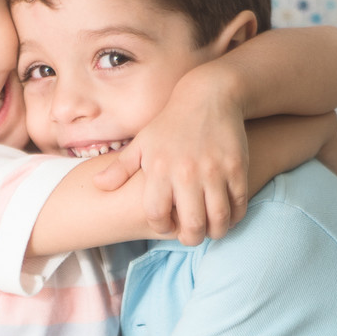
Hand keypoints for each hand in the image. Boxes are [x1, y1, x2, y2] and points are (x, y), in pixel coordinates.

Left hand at [94, 82, 248, 245]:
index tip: (166, 226)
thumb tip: (98, 186)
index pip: (157, 215)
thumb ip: (120, 168)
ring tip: (211, 230)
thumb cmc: (170, 123)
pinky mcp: (237, 168)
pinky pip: (239, 203)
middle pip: (191, 224)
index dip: (161, 227)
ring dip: (215, 231)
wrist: (208, 97)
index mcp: (159, 169)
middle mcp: (186, 173)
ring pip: (218, 218)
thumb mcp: (142, 142)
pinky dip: (235, 216)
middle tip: (191, 236)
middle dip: (191, 238)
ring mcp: (214, 171)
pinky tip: (228, 216)